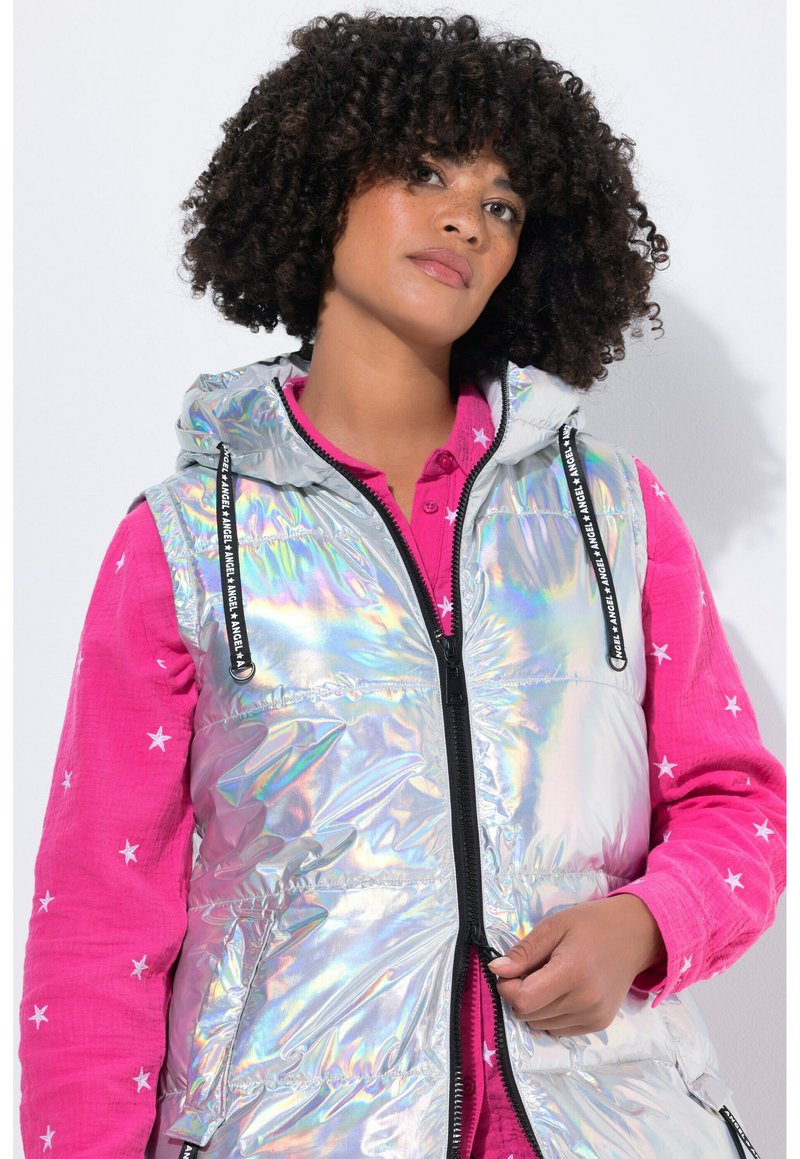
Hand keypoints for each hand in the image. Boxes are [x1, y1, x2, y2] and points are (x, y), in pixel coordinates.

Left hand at [486, 894, 666, 1036]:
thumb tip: (497, 970)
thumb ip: (524, 951)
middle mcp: (586, 1001)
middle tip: (532, 969)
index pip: (524, 1000)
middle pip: (529, 1014)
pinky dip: (550, 1014)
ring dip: (535, 1006)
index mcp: (573, 972)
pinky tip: (562, 992)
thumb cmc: (591, 925)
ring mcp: (594, 1017)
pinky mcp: (599, 1025)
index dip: (508, 987)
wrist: (634, 935)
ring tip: (550, 978)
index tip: (511, 969)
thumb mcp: (554, 926)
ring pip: (541, 1024)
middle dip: (520, 994)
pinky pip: (558, 1030)